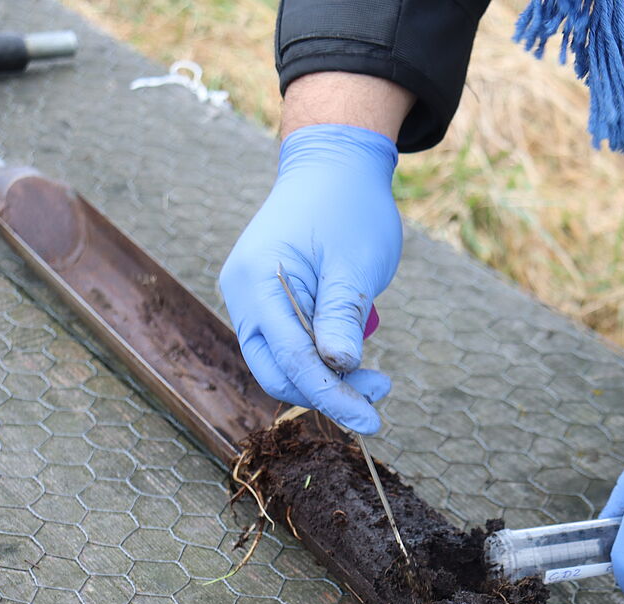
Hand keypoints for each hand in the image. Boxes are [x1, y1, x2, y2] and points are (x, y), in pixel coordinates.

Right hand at [220, 124, 399, 432]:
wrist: (335, 165)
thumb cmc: (348, 206)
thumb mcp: (354, 263)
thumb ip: (342, 316)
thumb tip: (339, 368)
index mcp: (256, 282)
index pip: (291, 359)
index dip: (332, 395)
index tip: (372, 419)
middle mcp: (243, 295)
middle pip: (278, 372)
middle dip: (328, 392)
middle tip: (380, 393)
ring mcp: (253, 300)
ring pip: (284, 364)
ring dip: (328, 380)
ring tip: (377, 378)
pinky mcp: (272, 303)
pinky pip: (291, 346)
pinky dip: (323, 360)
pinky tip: (355, 361)